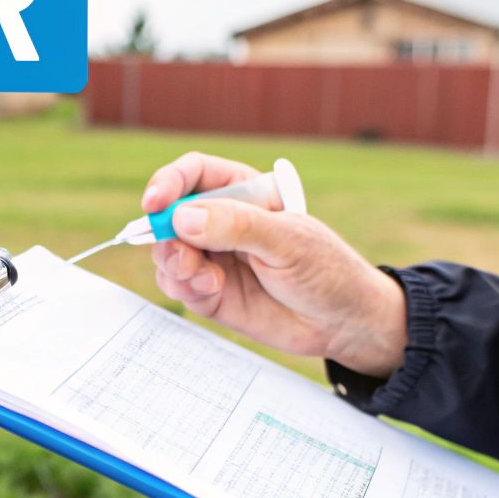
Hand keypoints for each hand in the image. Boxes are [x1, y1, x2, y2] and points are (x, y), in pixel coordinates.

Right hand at [143, 151, 406, 376]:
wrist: (342, 323)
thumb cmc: (326, 270)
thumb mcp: (287, 241)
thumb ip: (236, 226)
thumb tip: (183, 218)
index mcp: (244, 193)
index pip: (194, 174)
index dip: (169, 183)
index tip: (155, 204)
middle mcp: (222, 222)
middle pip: (170, 215)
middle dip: (166, 234)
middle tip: (182, 257)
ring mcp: (214, 258)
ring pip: (167, 252)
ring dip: (174, 264)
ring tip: (204, 279)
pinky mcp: (210, 292)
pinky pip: (177, 284)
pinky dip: (183, 287)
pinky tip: (211, 291)